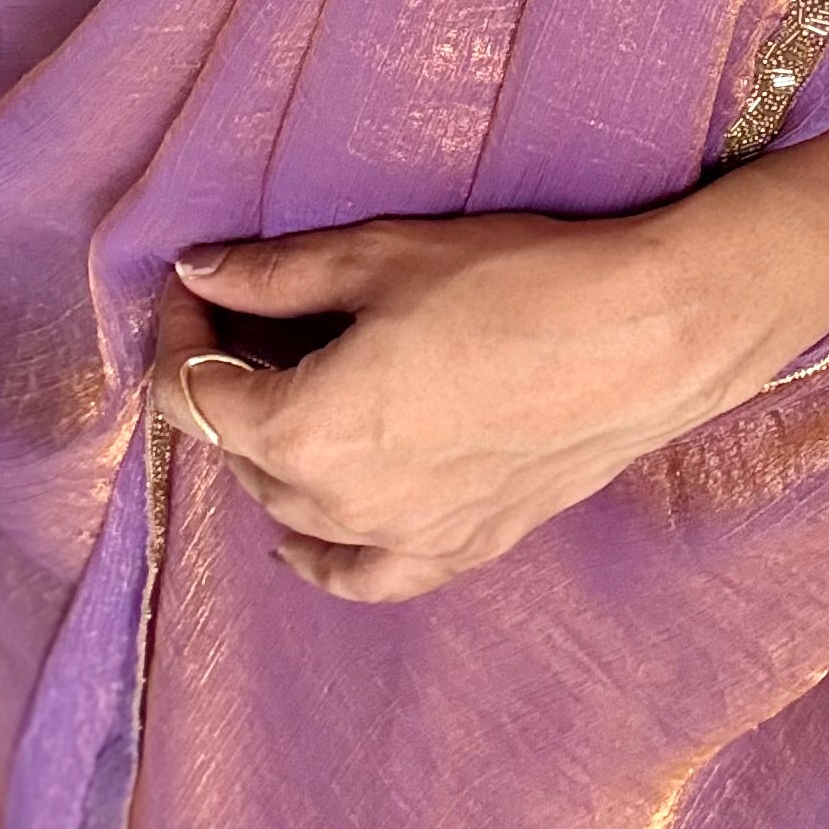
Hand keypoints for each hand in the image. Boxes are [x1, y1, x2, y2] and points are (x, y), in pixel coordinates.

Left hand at [154, 204, 780, 604]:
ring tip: (299, 378)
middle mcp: (338, 506)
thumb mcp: (379, 255)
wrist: (647, 336)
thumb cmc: (515, 282)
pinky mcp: (459, 550)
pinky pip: (360, 573)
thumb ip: (275, 274)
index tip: (199, 283)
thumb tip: (200, 269)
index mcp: (303, 431)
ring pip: (290, 508)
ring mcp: (400, 539)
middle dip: (229, 378)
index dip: (181, 329)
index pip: (193, 392)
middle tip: (252, 309)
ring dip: (273, 446)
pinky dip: (322, 550)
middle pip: (238, 450)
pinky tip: (306, 530)